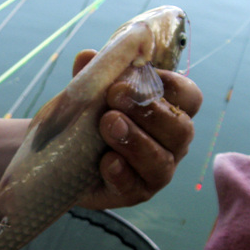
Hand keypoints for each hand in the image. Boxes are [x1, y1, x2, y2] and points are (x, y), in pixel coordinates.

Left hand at [72, 49, 202, 209]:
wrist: (60, 160)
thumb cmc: (87, 120)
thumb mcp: (89, 94)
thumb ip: (93, 75)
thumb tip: (87, 56)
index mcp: (168, 111)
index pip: (189, 97)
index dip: (171, 84)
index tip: (139, 75)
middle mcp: (170, 143)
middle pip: (181, 129)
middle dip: (150, 111)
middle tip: (116, 96)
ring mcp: (156, 171)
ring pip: (162, 160)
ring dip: (136, 140)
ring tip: (109, 124)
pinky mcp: (135, 193)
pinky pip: (136, 187)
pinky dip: (121, 173)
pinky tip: (105, 161)